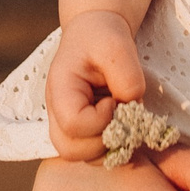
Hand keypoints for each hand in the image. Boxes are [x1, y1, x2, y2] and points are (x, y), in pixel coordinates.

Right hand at [46, 9, 147, 160]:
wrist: (94, 33)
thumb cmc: (100, 36)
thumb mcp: (116, 45)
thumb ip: (127, 76)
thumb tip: (132, 106)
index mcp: (60, 90)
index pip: (74, 125)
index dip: (102, 119)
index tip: (115, 99)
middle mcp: (57, 112)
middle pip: (71, 150)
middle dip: (104, 140)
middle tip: (121, 115)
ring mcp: (66, 124)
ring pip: (83, 156)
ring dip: (110, 144)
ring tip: (122, 118)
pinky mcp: (80, 131)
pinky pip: (94, 153)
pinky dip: (113, 146)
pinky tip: (123, 123)